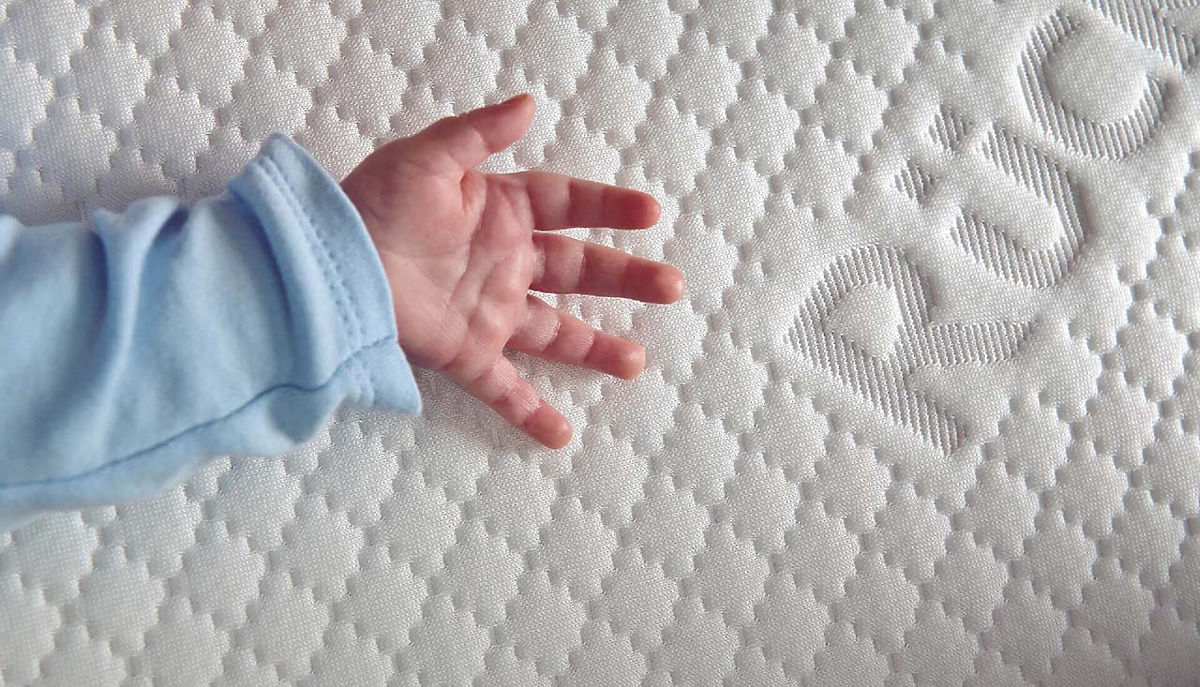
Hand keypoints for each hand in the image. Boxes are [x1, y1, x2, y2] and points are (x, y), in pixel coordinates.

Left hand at [341, 94, 683, 448]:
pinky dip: (530, 412)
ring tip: (635, 361)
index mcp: (498, 211)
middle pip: (577, 269)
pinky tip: (560, 436)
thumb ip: (479, 134)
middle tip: (671, 286)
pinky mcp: (464, 353)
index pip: (566, 204)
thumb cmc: (370, 206)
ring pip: (554, 332)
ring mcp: (488, 311)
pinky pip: (503, 388)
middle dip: (626, 277)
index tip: (650, 212)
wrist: (327, 266)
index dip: (608, 207)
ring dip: (595, 347)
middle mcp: (502, 262)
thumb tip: (529, 105)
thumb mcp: (425, 158)